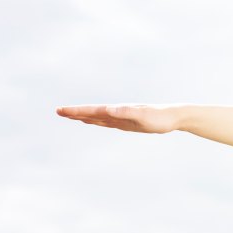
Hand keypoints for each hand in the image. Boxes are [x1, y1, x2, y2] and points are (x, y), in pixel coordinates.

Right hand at [55, 103, 180, 133]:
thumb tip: (108, 109)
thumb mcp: (143, 116)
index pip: (93, 110)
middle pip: (92, 113)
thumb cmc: (160, 117)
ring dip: (84, 116)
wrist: (174, 117)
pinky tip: (94, 121)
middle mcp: (118, 113)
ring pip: (99, 117)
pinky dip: (98, 121)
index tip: (60, 110)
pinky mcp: (128, 123)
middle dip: (75, 113)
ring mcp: (122, 118)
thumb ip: (126, 112)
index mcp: (118, 110)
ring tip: (70, 116)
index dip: (76, 111)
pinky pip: (109, 122)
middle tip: (58, 111)